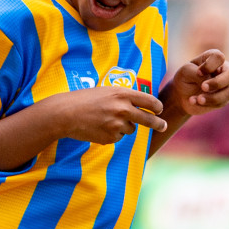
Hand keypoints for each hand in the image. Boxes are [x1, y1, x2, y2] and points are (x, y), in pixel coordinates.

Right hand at [50, 85, 167, 144]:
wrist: (65, 114)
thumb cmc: (84, 100)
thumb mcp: (106, 91)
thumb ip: (123, 97)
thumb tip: (140, 106)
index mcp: (122, 94)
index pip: (149, 101)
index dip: (156, 107)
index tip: (159, 110)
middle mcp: (123, 109)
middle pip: (148, 119)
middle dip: (158, 123)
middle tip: (163, 126)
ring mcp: (117, 124)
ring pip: (130, 129)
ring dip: (124, 126)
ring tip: (106, 120)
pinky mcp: (110, 137)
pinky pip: (118, 137)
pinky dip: (112, 134)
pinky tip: (99, 127)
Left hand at [165, 49, 228, 117]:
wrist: (182, 95)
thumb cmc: (185, 78)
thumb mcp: (186, 72)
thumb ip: (196, 73)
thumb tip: (208, 82)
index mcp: (214, 58)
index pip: (219, 57)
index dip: (209, 66)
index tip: (198, 72)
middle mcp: (225, 70)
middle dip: (217, 83)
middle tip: (203, 87)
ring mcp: (227, 85)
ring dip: (213, 97)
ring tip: (198, 99)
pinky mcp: (224, 98)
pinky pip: (221, 102)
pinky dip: (207, 103)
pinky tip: (194, 101)